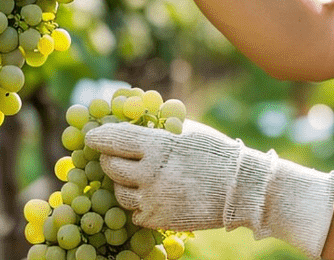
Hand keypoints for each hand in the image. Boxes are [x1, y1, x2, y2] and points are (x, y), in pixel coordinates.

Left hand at [86, 119, 333, 257]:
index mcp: (157, 146)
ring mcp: (153, 200)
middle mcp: (150, 174)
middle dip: (109, 159)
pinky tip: (151, 195)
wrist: (242, 189)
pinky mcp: (158, 220)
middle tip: (113, 156)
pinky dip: (139, 204)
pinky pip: (134, 213)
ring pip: (118, 192)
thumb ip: (157, 125)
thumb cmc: (216, 153)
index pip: (112, 139)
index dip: (98, 136)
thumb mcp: (187, 129)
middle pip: (109, 166)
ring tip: (138, 177)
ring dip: (124, 184)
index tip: (91, 136)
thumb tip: (128, 113)